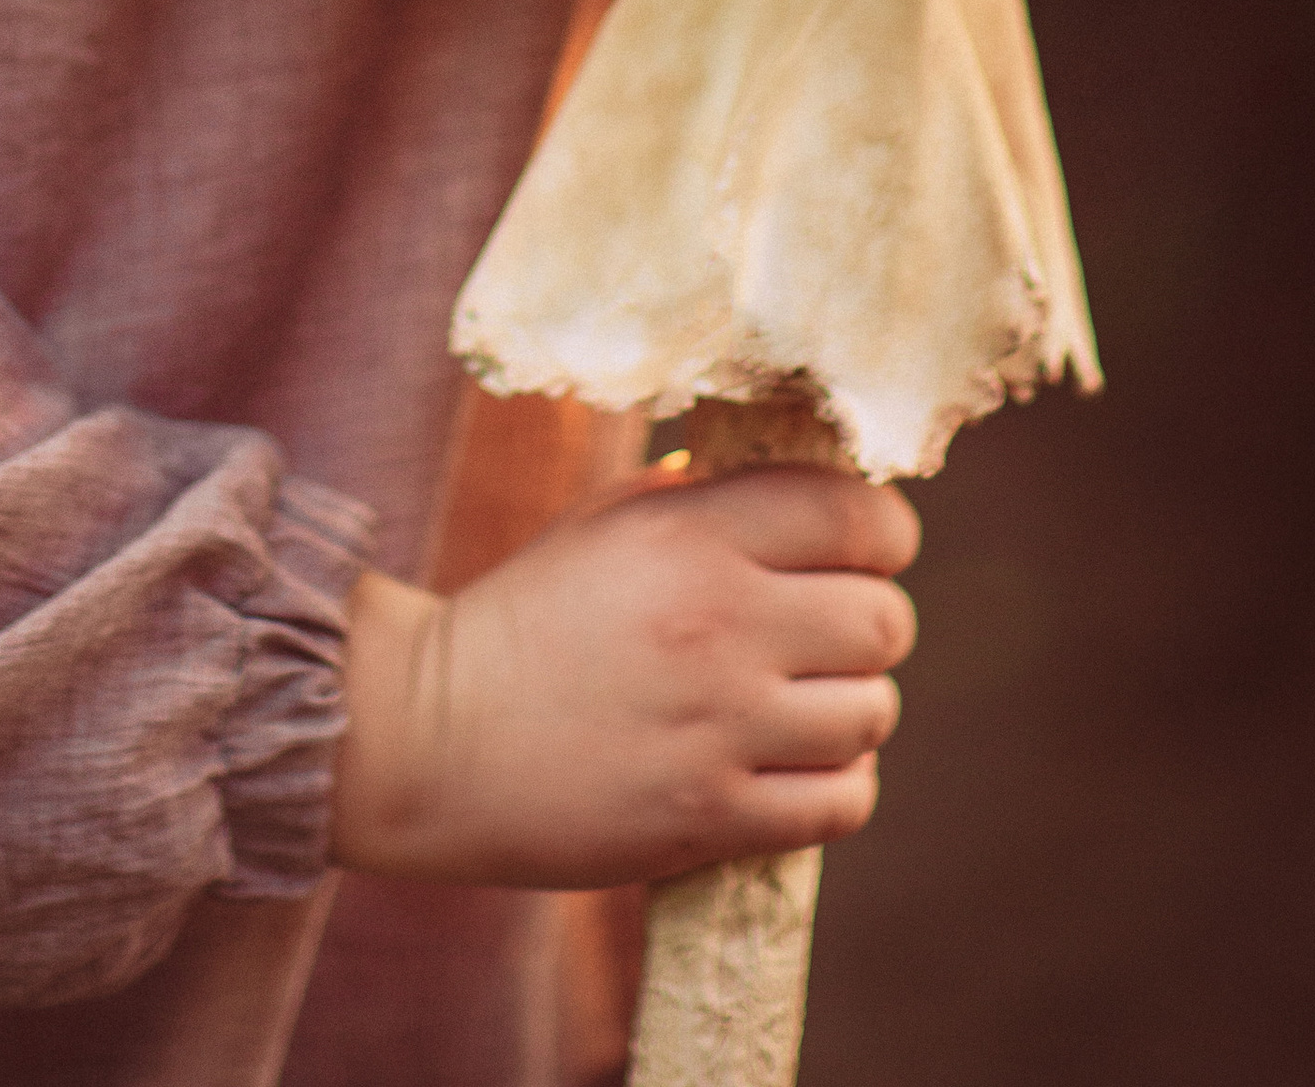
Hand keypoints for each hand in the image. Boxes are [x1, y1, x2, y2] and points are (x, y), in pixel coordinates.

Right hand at [328, 463, 918, 890]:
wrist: (429, 736)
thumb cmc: (523, 617)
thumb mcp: (606, 524)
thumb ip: (704, 498)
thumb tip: (803, 495)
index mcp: (693, 533)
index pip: (860, 516)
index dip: (883, 533)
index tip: (863, 548)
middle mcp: (720, 622)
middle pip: (884, 620)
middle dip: (868, 622)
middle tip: (825, 633)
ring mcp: (720, 726)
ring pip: (874, 712)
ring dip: (851, 708)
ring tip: (802, 704)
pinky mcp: (711, 818)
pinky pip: (844, 801)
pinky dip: (838, 784)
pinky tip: (795, 766)